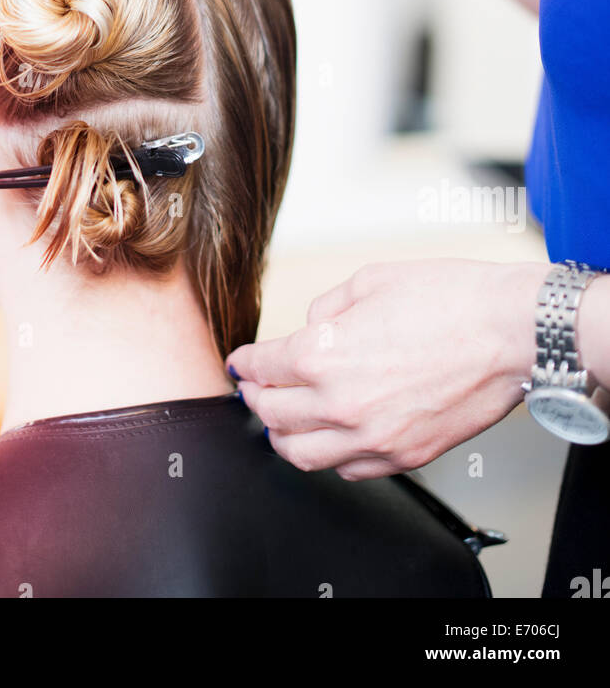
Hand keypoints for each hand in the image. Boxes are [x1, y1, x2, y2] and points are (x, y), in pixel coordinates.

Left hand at [227, 258, 544, 479]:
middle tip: (255, 389)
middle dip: (256, 399)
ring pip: (302, 455)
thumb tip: (313, 325)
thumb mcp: (370, 280)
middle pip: (272, 415)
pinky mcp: (405, 456)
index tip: (240, 363)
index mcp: (322, 355)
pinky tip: (329, 439)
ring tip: (281, 422)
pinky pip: (349, 470)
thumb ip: (328, 307)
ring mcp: (372, 437)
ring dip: (283, 437)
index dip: (245, 363)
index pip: (263, 367)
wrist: (509, 333)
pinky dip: (329, 457)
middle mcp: (339, 404)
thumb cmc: (449, 300)